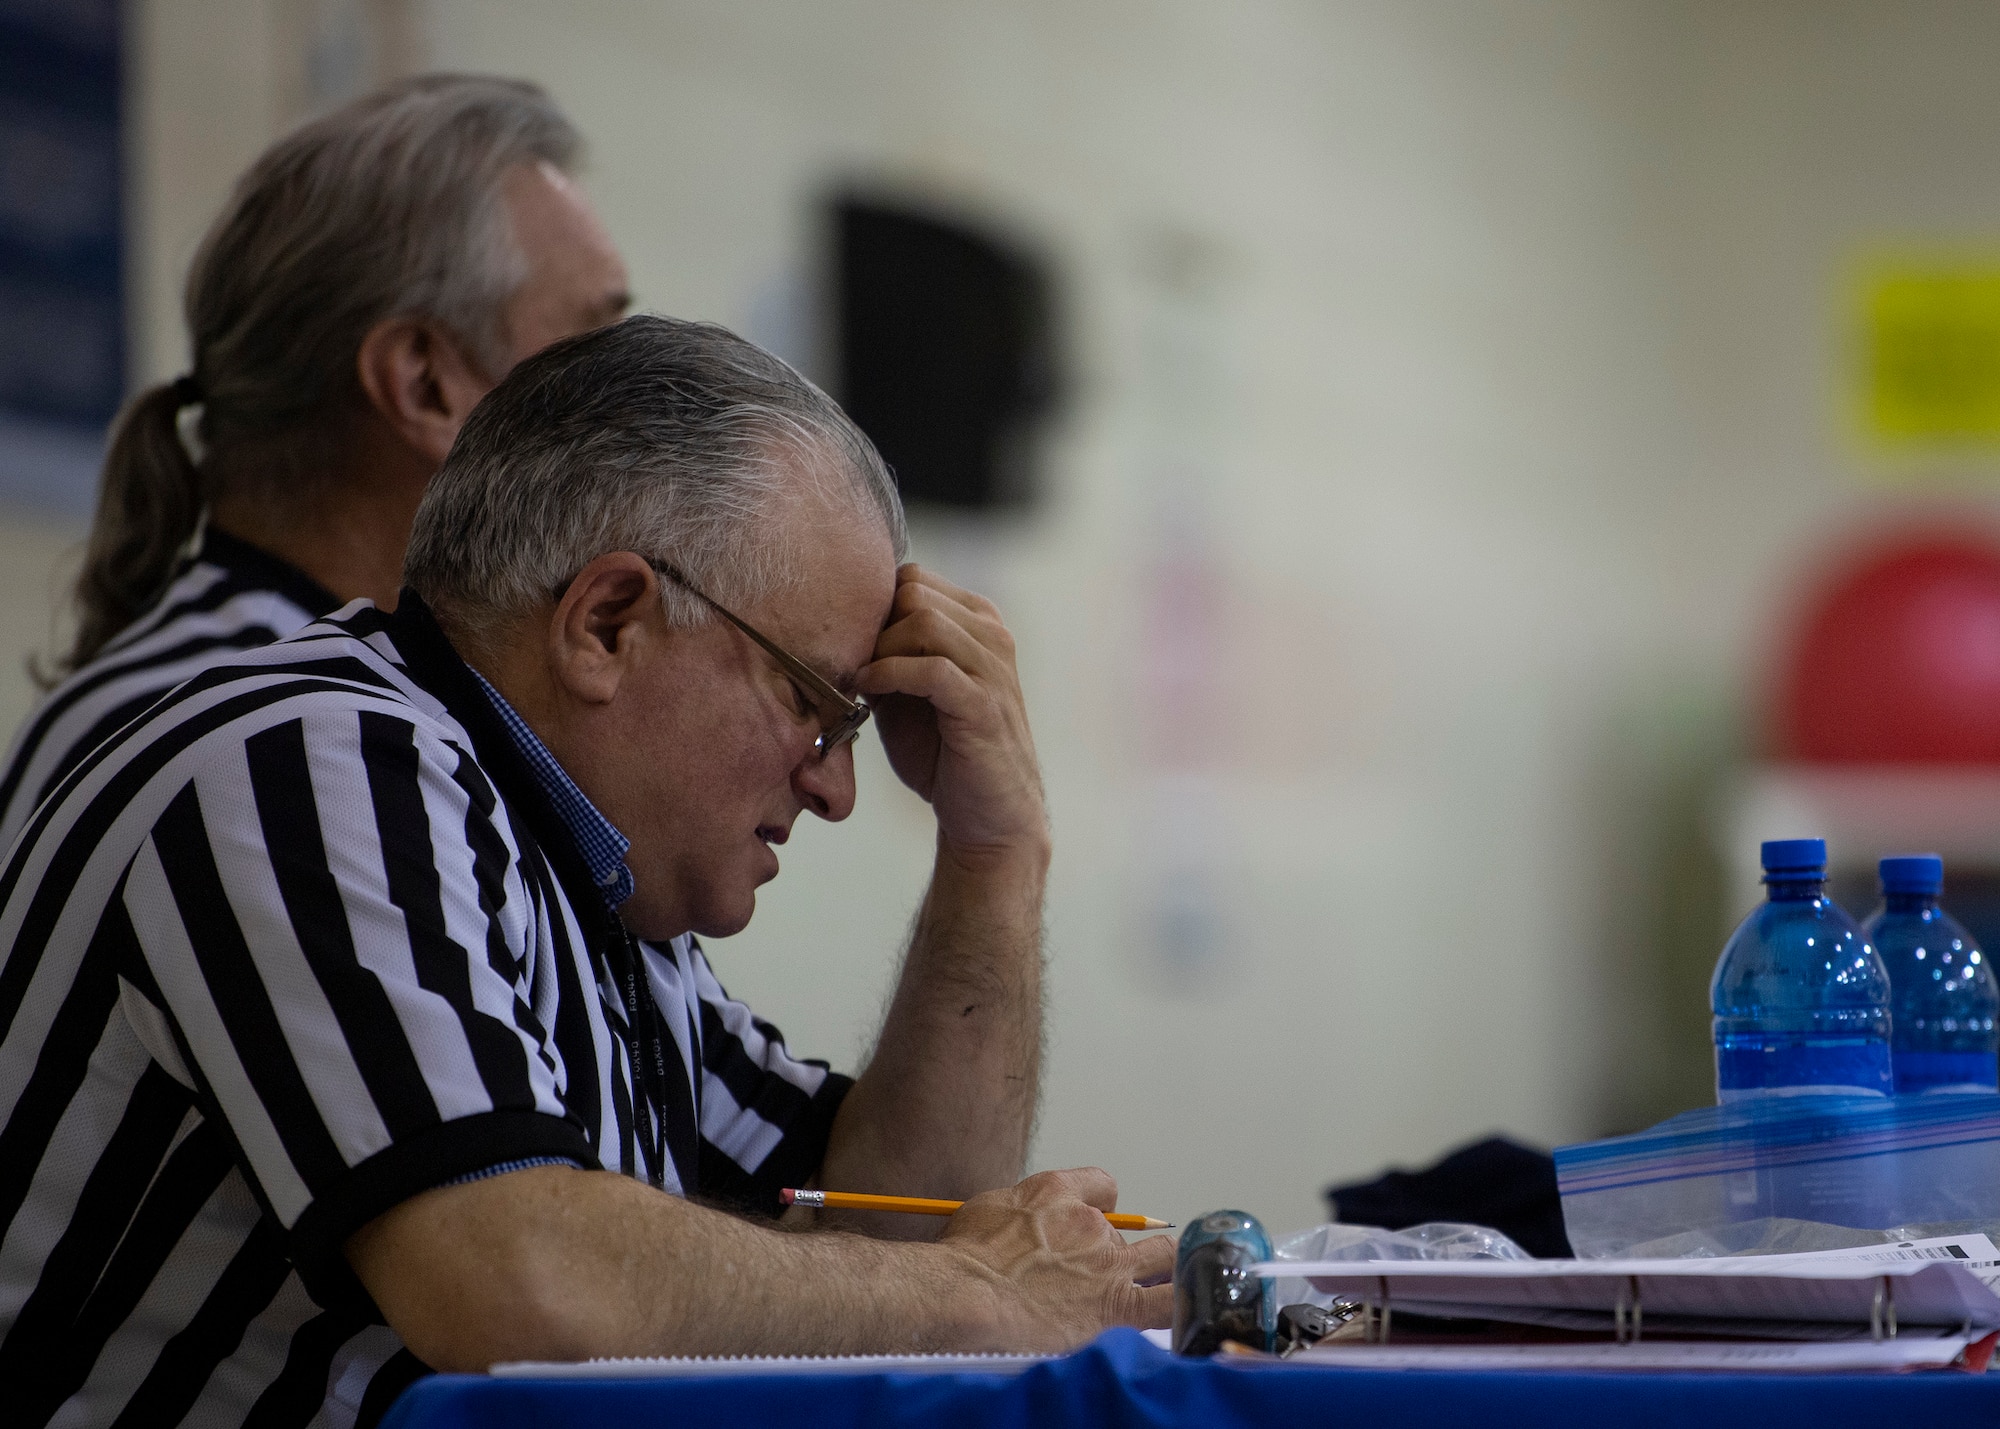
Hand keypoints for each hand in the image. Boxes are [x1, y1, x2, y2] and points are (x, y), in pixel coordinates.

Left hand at [858, 566, 1047, 862]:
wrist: (990, 815)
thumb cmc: (945, 753)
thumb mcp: (910, 692)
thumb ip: (887, 655)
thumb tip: (836, 630)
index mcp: (978, 622)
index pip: (913, 578)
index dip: (874, 606)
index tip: (849, 644)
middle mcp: (992, 635)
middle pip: (915, 590)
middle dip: (873, 624)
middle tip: (850, 663)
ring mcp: (993, 668)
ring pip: (924, 620)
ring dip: (879, 649)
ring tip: (858, 680)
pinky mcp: (983, 705)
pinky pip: (930, 668)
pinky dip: (889, 674)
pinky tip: (870, 694)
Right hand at [938, 1168, 1174, 1351]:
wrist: (967, 1295)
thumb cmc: (962, 1259)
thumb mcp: (985, 1212)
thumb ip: (1015, 1216)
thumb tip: (1016, 1231)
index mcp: (1056, 1191)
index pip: (1100, 1185)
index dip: (1101, 1204)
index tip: (1095, 1220)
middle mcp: (1090, 1223)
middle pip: (1127, 1229)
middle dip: (1121, 1249)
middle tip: (1104, 1275)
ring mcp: (1109, 1265)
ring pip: (1163, 1257)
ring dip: (1164, 1269)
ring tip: (1161, 1286)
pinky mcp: (1117, 1308)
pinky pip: (1168, 1305)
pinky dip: (1179, 1306)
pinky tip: (1183, 1315)